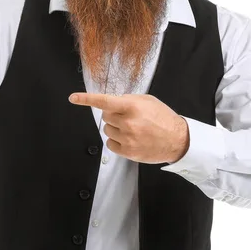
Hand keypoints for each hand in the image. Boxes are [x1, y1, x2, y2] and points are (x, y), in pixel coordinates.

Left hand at [69, 93, 189, 163]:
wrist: (177, 139)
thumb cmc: (163, 117)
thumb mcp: (147, 100)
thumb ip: (128, 99)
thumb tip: (112, 102)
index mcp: (131, 106)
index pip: (104, 101)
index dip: (86, 99)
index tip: (73, 98)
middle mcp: (127, 122)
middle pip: (105, 117)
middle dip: (113, 116)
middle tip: (128, 118)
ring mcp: (127, 138)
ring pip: (107, 130)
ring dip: (115, 128)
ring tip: (132, 129)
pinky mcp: (128, 152)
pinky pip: (110, 144)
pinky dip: (116, 141)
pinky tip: (130, 139)